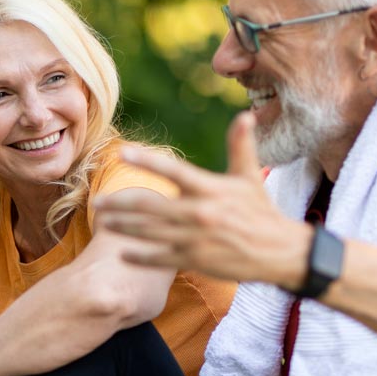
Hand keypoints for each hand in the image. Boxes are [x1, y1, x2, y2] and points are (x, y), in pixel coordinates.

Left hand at [95, 113, 309, 288]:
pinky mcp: (195, 259)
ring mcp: (195, 238)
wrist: (279, 252)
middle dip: (120, 203)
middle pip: (150, 205)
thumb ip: (241, 146)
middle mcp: (199, 212)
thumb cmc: (261, 211)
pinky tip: (122, 253)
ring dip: (123, 226)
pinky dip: (140, 256)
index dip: (147, 161)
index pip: (174, 170)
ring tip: (102, 221)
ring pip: (149, 232)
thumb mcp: (250, 177)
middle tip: (97, 200)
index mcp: (210, 188)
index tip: (122, 152)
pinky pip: (160, 258)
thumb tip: (245, 115)